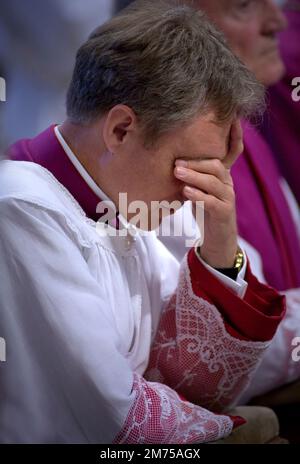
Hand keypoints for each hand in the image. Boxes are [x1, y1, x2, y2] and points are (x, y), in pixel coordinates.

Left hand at [174, 120, 243, 267]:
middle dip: (195, 162)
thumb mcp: (197, 189)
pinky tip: (186, 191)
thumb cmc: (204, 211)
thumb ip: (189, 176)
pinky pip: (213, 202)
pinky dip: (199, 195)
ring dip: (194, 176)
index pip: (221, 155)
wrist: (217, 239)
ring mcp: (228, 198)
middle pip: (215, 166)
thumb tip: (167, 161)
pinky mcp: (225, 213)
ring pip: (214, 182)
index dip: (219, 142)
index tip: (199, 135)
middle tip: (176, 161)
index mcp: (221, 175)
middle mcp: (227, 183)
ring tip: (177, 172)